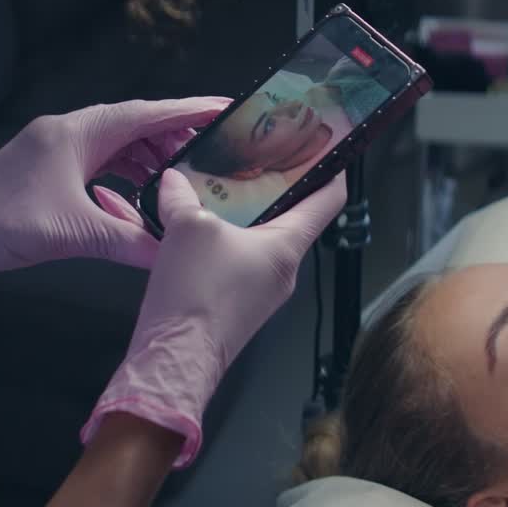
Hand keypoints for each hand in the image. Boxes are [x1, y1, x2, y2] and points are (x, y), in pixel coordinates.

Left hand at [0, 97, 227, 290]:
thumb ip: (130, 242)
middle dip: (177, 137)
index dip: (189, 111)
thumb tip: (172, 255)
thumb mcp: (75, 234)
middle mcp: (68, 133)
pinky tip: (142, 195)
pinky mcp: (49, 170)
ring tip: (184, 177)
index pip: (146, 114)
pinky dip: (128, 175)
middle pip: (136, 125)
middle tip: (213, 152)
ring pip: (119, 145)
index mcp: (76, 133)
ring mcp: (57, 150)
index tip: (224, 108)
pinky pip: (101, 163)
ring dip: (152, 159)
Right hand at [81, 168, 346, 466]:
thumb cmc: (196, 294)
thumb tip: (174, 180)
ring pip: (263, 240)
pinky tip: (199, 230)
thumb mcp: (187, 227)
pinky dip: (226, 241)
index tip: (329, 147)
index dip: (333, 169)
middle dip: (277, 187)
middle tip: (259, 157)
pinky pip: (241, 262)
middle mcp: (284, 270)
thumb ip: (182, 196)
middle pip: (293, 218)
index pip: (329, 200)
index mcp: (288, 246)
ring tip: (221, 188)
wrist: (175, 359)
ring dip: (245, 215)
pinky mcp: (239, 305)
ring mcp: (263, 291)